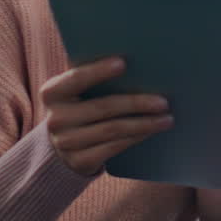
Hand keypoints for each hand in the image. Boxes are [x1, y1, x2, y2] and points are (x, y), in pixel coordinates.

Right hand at [40, 56, 173, 175]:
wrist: (62, 146)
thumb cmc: (79, 106)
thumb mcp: (77, 91)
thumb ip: (94, 76)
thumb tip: (135, 59)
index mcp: (53, 92)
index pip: (76, 79)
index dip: (98, 71)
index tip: (123, 63)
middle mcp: (56, 119)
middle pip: (103, 108)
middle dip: (136, 103)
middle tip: (163, 101)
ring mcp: (66, 142)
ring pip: (113, 130)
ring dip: (144, 124)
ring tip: (167, 118)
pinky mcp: (79, 161)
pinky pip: (114, 147)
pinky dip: (136, 137)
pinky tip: (152, 130)